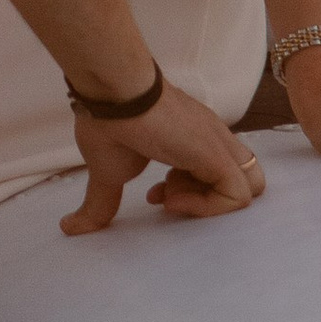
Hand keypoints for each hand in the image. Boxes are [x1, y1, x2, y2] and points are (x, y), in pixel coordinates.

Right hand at [62, 81, 265, 234]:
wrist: (114, 93)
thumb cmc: (109, 122)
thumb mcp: (107, 172)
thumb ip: (99, 203)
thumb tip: (69, 228)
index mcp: (194, 139)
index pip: (217, 172)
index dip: (190, 193)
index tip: (156, 196)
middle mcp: (213, 139)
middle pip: (245, 177)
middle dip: (210, 199)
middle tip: (171, 195)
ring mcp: (218, 144)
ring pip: (251, 186)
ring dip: (210, 205)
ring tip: (169, 195)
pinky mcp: (217, 154)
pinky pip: (238, 196)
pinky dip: (208, 208)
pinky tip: (171, 197)